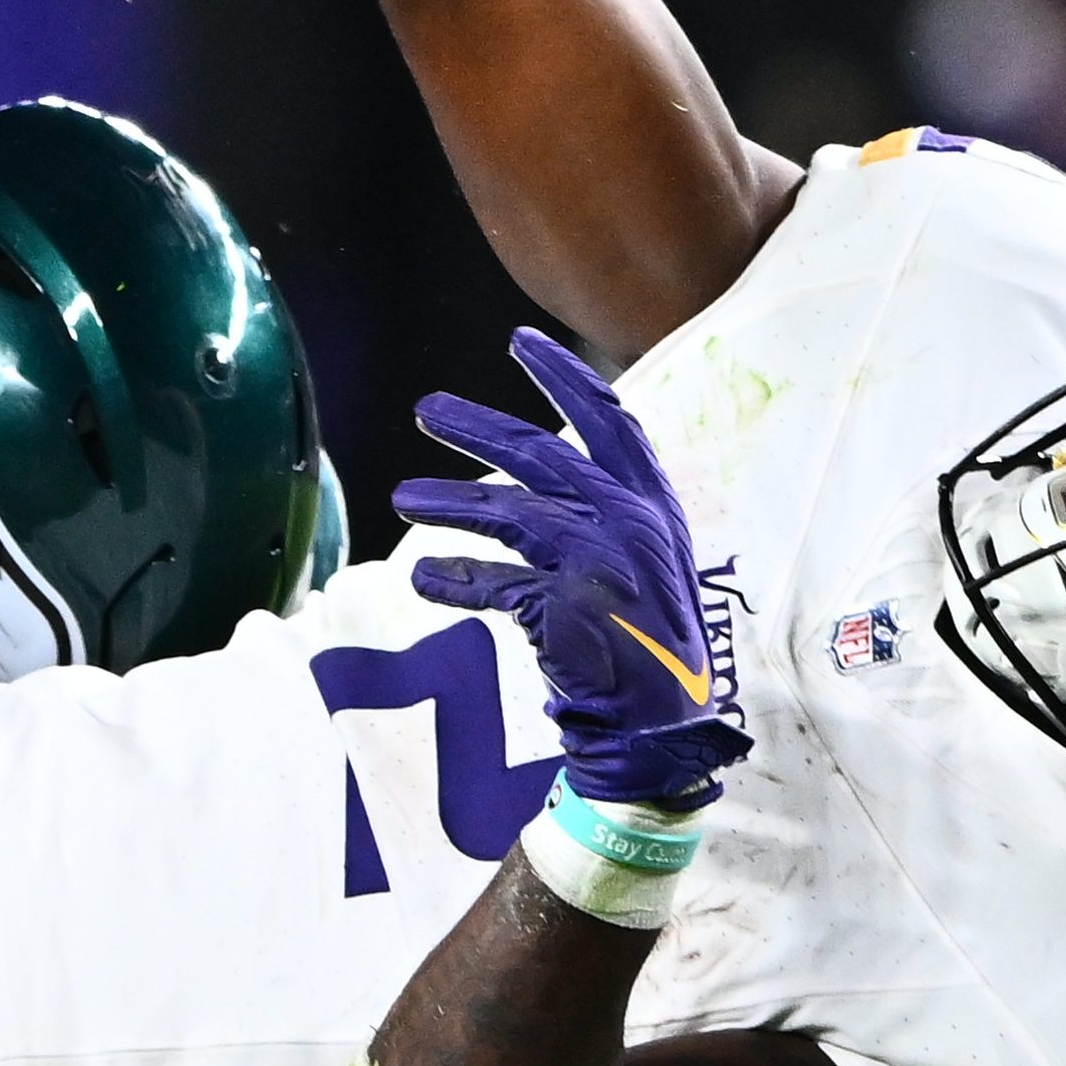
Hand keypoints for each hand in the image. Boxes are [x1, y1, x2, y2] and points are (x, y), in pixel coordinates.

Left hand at [397, 327, 744, 811]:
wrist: (662, 724)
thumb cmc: (649, 638)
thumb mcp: (646, 559)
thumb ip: (604, 510)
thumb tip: (539, 464)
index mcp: (655, 505)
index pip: (611, 421)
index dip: (566, 377)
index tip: (521, 340)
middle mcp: (631, 524)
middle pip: (541, 455)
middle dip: (477, 427)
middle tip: (425, 408)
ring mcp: (598, 565)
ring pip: (509, 513)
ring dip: (450, 502)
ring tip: (403, 499)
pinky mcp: (563, 609)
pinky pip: (494, 584)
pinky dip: (456, 580)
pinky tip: (423, 579)